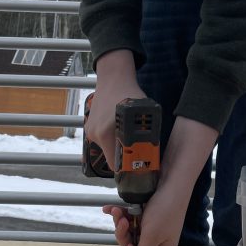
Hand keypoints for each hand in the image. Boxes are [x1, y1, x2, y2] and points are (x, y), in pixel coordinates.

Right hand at [87, 50, 145, 167]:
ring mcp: (90, 130)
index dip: (127, 167)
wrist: (113, 78)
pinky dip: (111, 138)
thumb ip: (148, 132)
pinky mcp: (89, 126)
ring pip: (106, 148)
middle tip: (137, 152)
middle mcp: (95, 134)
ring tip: (129, 136)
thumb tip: (155, 151)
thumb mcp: (144, 113)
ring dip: (117, 146)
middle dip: (124, 157)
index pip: (114, 164)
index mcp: (106, 134)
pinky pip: (102, 140)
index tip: (137, 166)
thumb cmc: (130, 94)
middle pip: (110, 156)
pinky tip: (119, 129)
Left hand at [103, 182, 188, 245]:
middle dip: (124, 235)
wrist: (171, 182)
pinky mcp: (145, 215)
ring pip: (128, 232)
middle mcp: (155, 242)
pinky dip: (119, 214)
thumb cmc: (164, 212)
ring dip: (120, 222)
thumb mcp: (151, 237)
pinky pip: (129, 218)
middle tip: (123, 222)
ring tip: (118, 211)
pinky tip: (109, 208)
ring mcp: (150, 228)